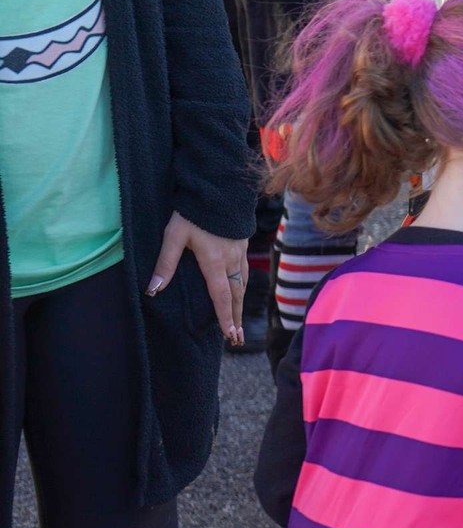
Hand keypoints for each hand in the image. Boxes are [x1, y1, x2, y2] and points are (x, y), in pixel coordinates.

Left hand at [149, 212, 249, 345]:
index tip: (230, 335)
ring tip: (238, 320)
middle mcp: (230, 260)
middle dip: (235, 317)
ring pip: (242, 284)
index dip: (226, 317)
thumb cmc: (193, 212)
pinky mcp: (241, 245)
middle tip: (237, 338)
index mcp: (214, 262)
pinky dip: (243, 287)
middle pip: (236, 295)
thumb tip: (154, 289)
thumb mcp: (173, 236)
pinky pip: (244, 272)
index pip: (221, 296)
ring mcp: (239, 252)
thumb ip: (165, 263)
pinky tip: (241, 290)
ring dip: (240, 304)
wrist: (218, 188)